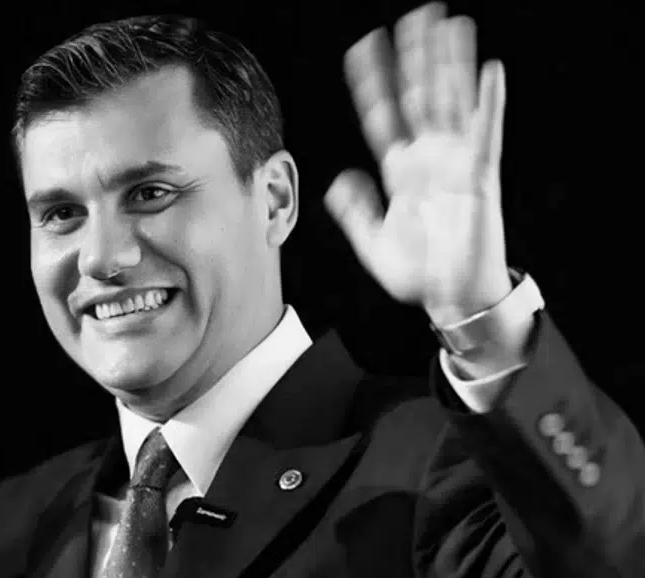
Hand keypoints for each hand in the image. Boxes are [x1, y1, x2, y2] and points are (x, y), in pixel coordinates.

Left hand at [325, 2, 511, 328]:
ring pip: (452, 102)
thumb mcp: (373, 243)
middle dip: (417, 57)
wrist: (453, 297)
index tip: (362, 47)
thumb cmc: (418, 273)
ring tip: (452, 25)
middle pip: (420, 96)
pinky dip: (490, 102)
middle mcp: (428, 159)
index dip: (372, 82)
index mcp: (400, 171)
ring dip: (452, 64)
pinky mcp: (480, 177)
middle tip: (414, 16)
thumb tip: (339, 180)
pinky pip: (487, 132)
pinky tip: (491, 71)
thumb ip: (355, 211)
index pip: (382, 115)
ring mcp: (455, 164)